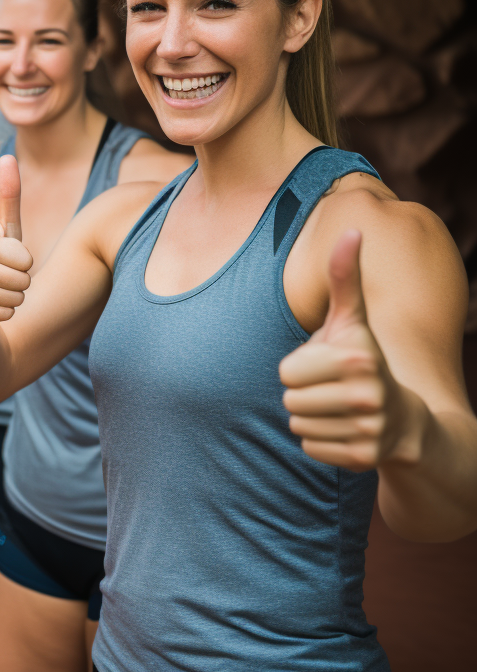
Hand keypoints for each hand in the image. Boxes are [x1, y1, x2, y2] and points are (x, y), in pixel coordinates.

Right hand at [0, 156, 31, 322]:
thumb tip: (8, 155)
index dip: (24, 261)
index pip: (25, 259)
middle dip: (21, 281)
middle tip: (4, 276)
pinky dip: (4, 311)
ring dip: (14, 297)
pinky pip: (6, 314)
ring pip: (16, 299)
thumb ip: (8, 193)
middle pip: (22, 281)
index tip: (9, 259)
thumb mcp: (2, 226)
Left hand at [280, 230, 413, 471]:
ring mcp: (367, 429)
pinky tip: (343, 430)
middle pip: (289, 400)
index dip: (299, 368)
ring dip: (310, 418)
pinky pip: (310, 448)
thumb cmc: (363, 360)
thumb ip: (344, 278)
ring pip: (297, 425)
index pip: (285, 372)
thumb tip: (350, 229)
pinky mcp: (362, 458)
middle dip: (303, 394)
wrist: (403, 419)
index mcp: (356, 359)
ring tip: (336, 408)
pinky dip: (320, 441)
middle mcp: (365, 395)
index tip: (326, 366)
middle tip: (330, 390)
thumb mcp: (352, 320)